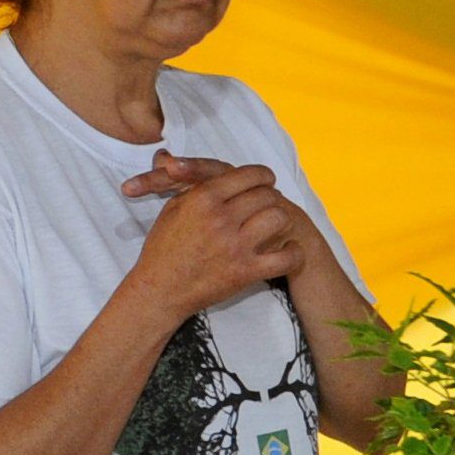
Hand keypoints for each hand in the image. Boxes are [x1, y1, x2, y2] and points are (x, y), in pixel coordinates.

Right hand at [122, 155, 304, 320]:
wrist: (161, 289)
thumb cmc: (164, 248)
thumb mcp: (174, 208)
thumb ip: (196, 186)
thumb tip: (204, 166)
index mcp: (203, 199)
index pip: (248, 175)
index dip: (263, 176)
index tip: (266, 181)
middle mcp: (221, 219)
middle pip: (266, 195)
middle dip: (271, 197)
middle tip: (268, 204)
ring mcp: (236, 246)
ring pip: (279, 218)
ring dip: (281, 220)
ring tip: (276, 224)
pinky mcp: (246, 271)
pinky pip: (286, 257)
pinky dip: (293, 253)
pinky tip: (289, 249)